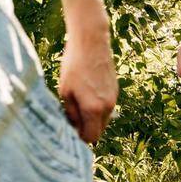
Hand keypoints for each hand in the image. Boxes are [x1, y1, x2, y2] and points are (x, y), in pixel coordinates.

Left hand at [57, 28, 116, 143]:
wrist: (91, 42)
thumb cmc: (73, 66)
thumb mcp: (65, 92)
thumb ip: (71, 113)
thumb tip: (74, 127)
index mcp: (94, 109)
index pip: (90, 138)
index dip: (80, 138)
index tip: (70, 131)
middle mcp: (108, 107)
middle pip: (99, 131)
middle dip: (86, 129)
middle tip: (72, 118)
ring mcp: (114, 98)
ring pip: (103, 119)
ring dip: (92, 118)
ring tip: (78, 103)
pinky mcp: (115, 90)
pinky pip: (107, 107)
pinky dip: (97, 107)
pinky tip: (86, 92)